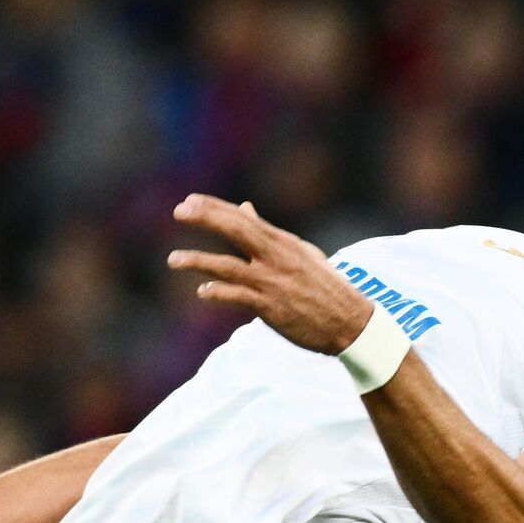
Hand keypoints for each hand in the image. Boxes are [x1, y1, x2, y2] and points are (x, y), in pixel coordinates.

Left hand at [168, 194, 372, 354]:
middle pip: (236, 231)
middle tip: (178, 211)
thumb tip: (244, 208)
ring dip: (199, 261)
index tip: (189, 201)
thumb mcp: (299, 253)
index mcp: (282, 242)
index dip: (214, 208)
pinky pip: (239, 297)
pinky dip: (219, 293)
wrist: (350, 321)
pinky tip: (202, 292)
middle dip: (206, 219)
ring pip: (229, 266)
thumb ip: (267, 233)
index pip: (243, 218)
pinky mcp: (271, 308)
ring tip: (173, 259)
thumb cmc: (323, 286)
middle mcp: (277, 257)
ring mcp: (273, 282)